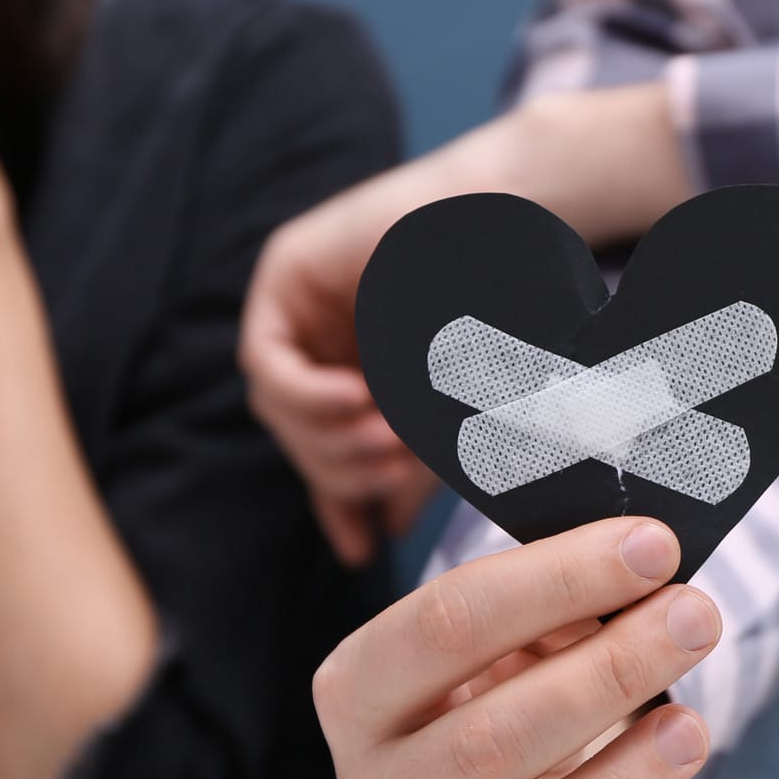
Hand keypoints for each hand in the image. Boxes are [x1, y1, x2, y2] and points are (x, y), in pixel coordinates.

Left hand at [240, 85, 688, 565]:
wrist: (513, 226)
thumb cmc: (499, 310)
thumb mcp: (449, 409)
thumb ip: (413, 467)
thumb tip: (386, 533)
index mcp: (359, 371)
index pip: (325, 454)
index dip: (338, 506)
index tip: (363, 552)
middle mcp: (321, 341)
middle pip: (300, 439)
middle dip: (343, 471)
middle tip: (394, 472)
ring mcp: (299, 308)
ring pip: (279, 410)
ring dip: (328, 438)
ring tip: (386, 436)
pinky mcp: (283, 275)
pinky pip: (265, 361)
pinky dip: (305, 394)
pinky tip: (354, 399)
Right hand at [312, 516, 719, 778]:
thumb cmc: (516, 697)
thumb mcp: (524, 637)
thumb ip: (564, 603)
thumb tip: (640, 578)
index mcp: (356, 691)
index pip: (443, 624)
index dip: (555, 581)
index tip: (654, 548)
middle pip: (485, 741)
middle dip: (607, 675)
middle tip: (697, 620)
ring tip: (695, 730)